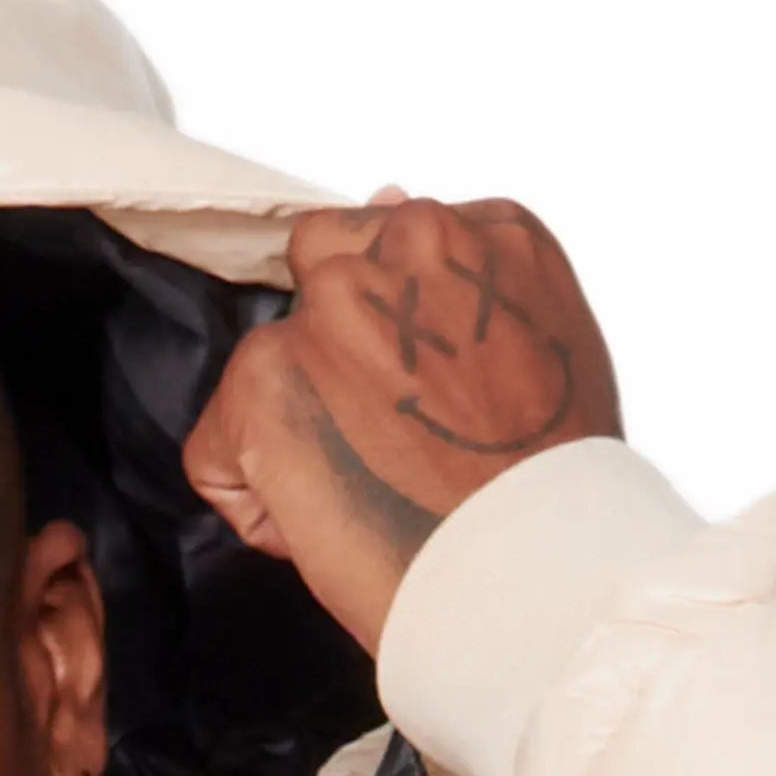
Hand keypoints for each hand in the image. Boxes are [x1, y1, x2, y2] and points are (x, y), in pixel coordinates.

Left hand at [184, 196, 620, 652]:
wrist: (536, 576)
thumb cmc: (557, 491)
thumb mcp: (548, 347)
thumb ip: (468, 281)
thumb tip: (385, 199)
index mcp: (483, 231)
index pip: (390, 249)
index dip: (397, 339)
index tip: (433, 403)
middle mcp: (405, 242)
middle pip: (324, 283)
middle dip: (338, 363)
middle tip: (396, 447)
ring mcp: (332, 307)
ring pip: (271, 366)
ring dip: (301, 434)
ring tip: (374, 492)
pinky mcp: (267, 381)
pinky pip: (218, 449)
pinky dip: (256, 505)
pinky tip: (327, 528)